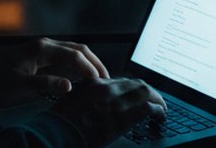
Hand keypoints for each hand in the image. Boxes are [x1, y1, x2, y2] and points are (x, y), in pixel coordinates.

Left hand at [0, 37, 109, 101]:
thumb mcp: (19, 84)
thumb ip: (45, 84)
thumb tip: (69, 86)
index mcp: (42, 49)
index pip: (74, 55)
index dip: (89, 68)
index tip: (99, 82)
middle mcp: (47, 44)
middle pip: (79, 49)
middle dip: (95, 62)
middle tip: (107, 79)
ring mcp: (47, 47)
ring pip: (75, 50)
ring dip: (90, 61)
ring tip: (101, 77)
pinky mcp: (45, 53)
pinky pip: (68, 54)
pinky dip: (81, 62)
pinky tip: (86, 73)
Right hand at [50, 77, 166, 146]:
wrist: (54, 136)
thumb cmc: (59, 126)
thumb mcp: (72, 104)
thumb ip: (88, 98)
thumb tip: (100, 103)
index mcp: (93, 84)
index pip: (122, 81)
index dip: (134, 87)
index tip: (140, 94)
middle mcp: (105, 88)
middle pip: (135, 83)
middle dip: (148, 92)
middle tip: (156, 100)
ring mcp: (114, 102)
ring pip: (144, 92)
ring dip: (156, 99)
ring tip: (161, 107)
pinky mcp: (122, 118)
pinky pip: (146, 108)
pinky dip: (157, 110)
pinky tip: (160, 114)